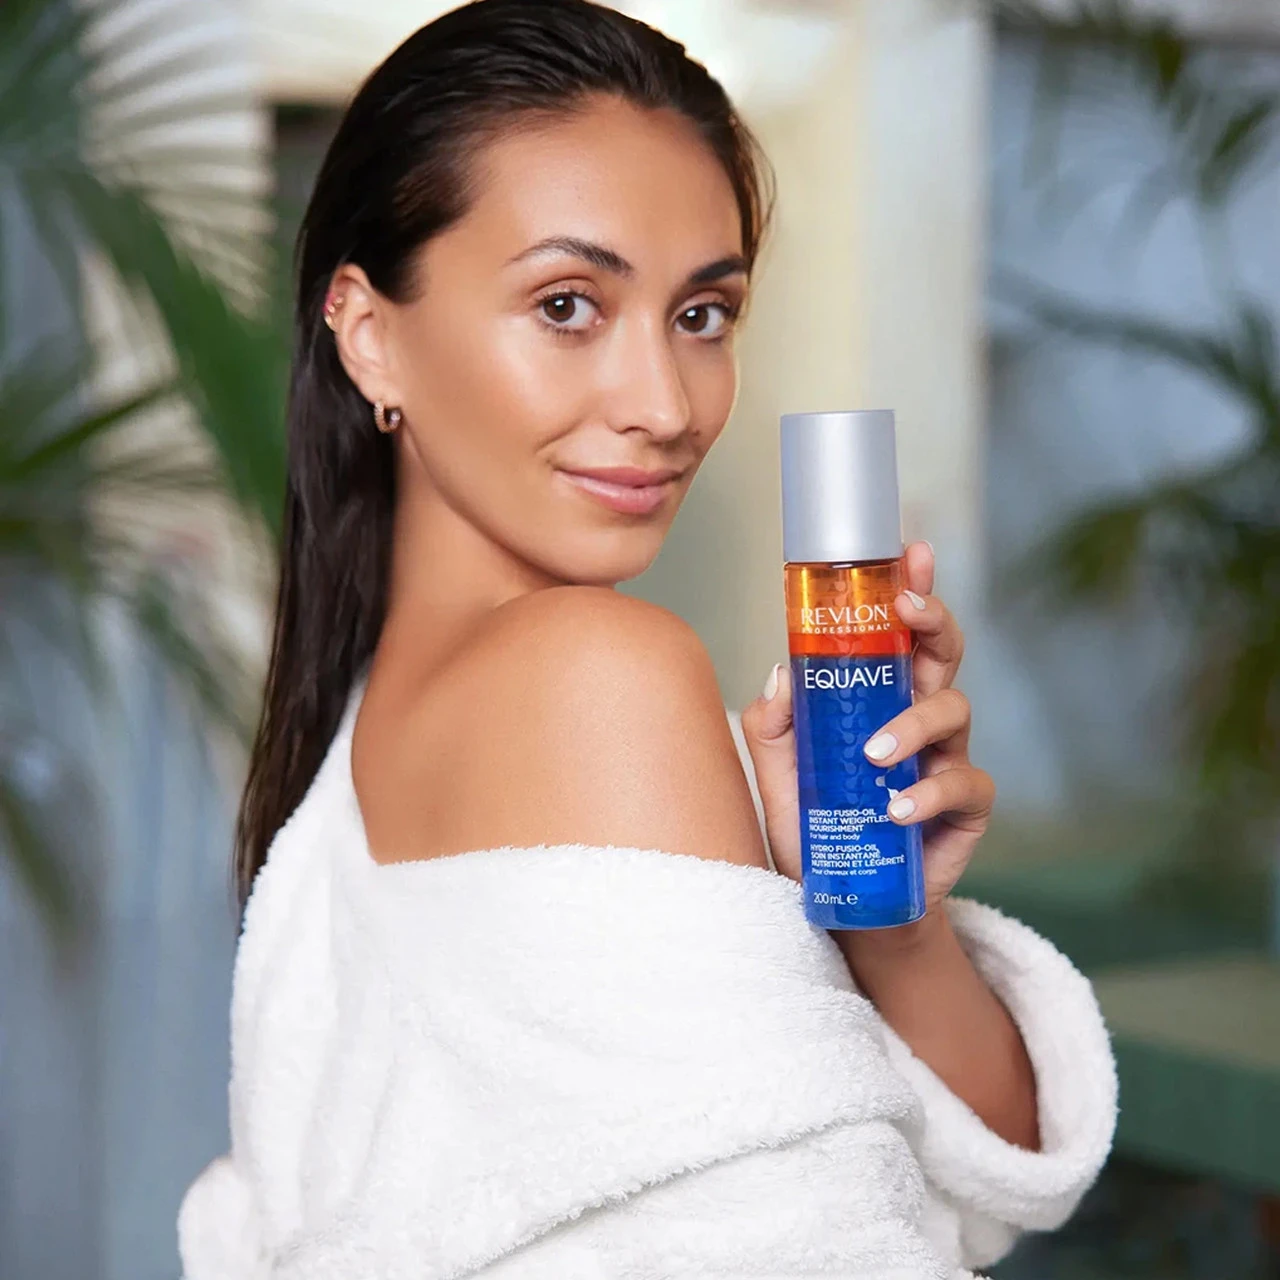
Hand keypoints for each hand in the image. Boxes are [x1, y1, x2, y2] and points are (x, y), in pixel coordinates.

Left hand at [739, 540, 994, 917]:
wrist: (845, 904)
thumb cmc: (816, 829)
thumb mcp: (780, 775)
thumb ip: (774, 726)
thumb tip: (782, 672)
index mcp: (880, 697)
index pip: (900, 634)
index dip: (912, 589)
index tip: (909, 551)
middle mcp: (920, 718)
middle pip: (944, 654)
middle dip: (934, 621)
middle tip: (910, 611)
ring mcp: (948, 759)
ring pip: (954, 712)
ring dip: (912, 724)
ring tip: (874, 754)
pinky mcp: (966, 808)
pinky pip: (963, 785)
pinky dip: (929, 793)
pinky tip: (898, 809)